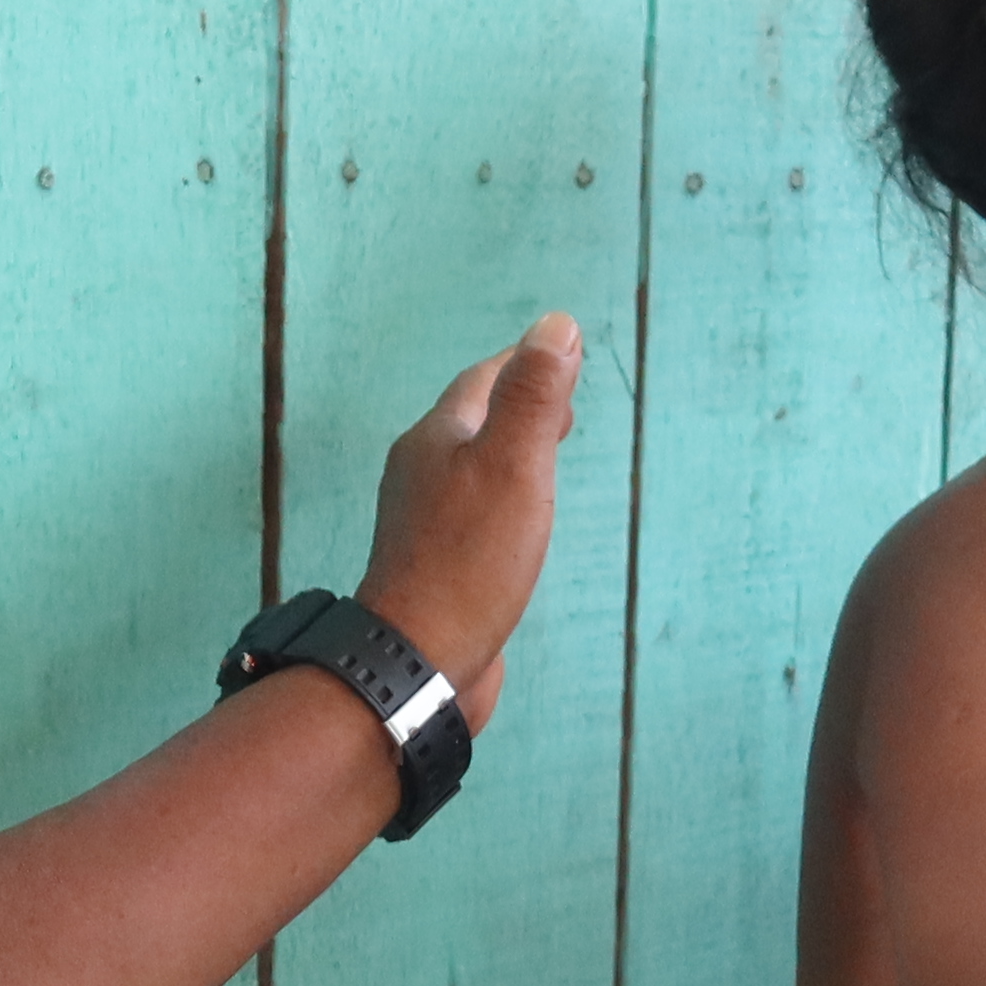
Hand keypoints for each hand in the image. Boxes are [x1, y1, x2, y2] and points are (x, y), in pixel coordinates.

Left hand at [353, 314, 585, 717]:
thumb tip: (553, 325)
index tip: (566, 356)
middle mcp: (420, 474)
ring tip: (546, 459)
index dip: (525, 363)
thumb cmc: (469, 561)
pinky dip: (502, 501)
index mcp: (435, 439)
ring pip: (469, 469)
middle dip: (516, 405)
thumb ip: (533, 397)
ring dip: (507, 454)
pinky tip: (519, 526)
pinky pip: (471, 515)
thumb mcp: (514, 466)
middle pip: (470, 422)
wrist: (418, 660)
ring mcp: (422, 524)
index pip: (483, 379)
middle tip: (564, 408)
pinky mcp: (433, 567)